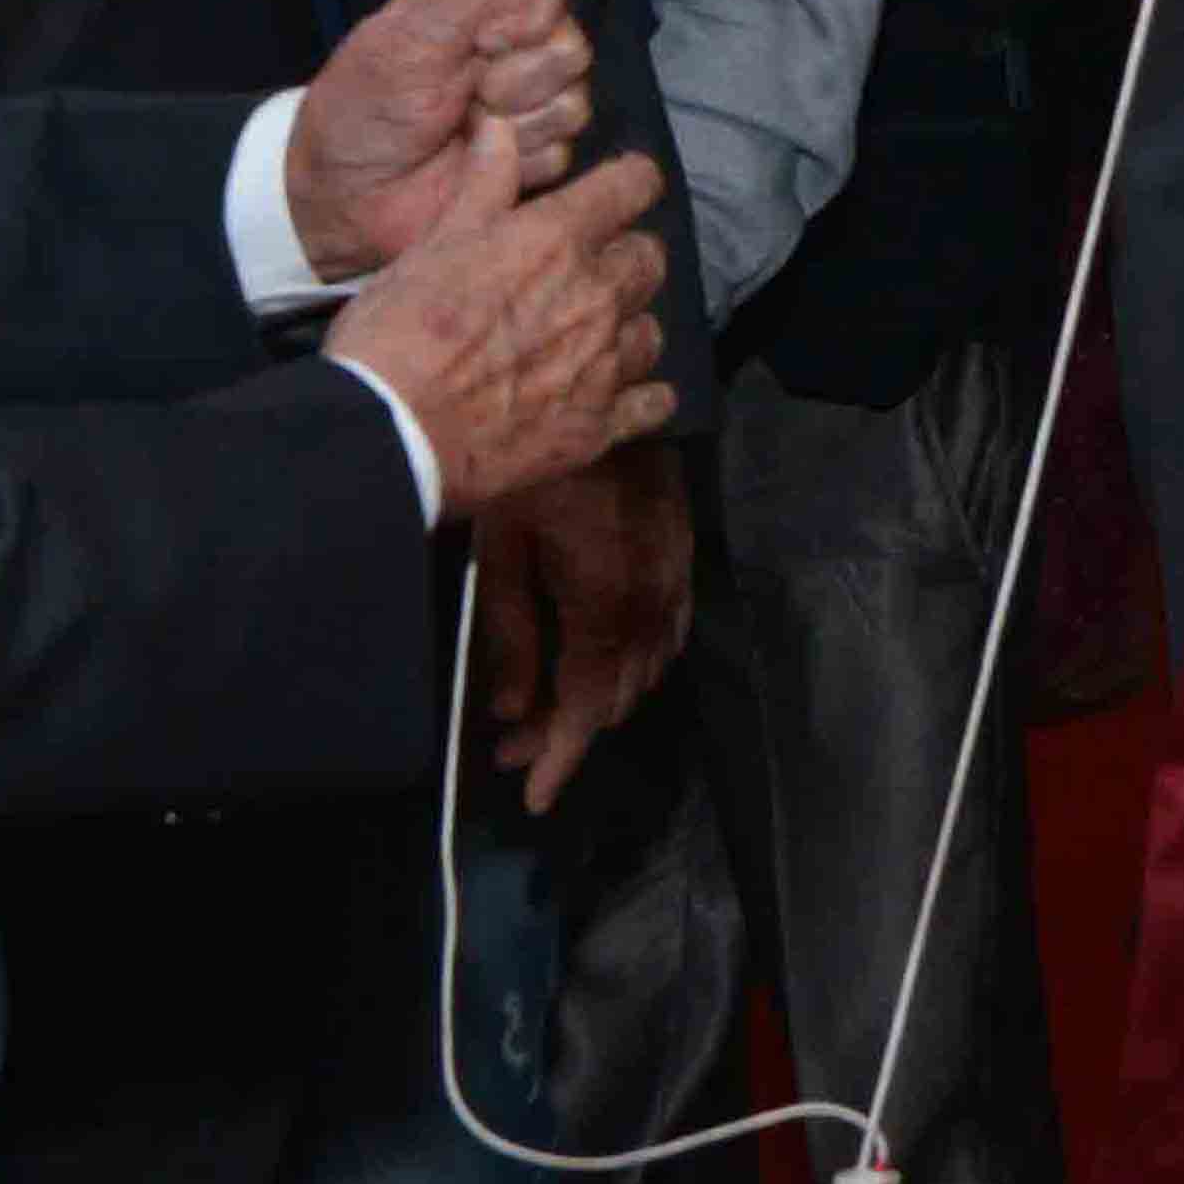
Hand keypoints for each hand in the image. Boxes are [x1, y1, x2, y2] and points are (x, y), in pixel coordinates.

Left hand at [293, 0, 592, 280]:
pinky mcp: (541, 154)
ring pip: (573, 103)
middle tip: (460, 93)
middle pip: (571, 45)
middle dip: (513, 77)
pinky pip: (564, 152)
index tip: (479, 37)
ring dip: (512, 123)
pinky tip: (479, 160)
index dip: (524, 10)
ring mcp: (533, 100)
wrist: (348, 198)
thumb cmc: (365, 106)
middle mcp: (518, 41)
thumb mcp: (404, 38)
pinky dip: (517, 161)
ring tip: (463, 129)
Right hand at [327, 131, 676, 512]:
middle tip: (593, 268)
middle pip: (648, 260)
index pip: (632, 187)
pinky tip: (622, 395)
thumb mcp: (433, 243)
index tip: (624, 185)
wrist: (392, 430)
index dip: (631, 181)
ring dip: (628, 326)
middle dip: (626, 255)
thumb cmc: (400, 328)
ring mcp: (604, 365)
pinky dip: (642, 396)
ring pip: (650, 331)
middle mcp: (596, 296)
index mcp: (557, 240)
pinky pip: (652, 404)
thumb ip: (482, 186)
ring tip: (595, 335)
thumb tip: (501, 127)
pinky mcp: (599, 426)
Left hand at [469, 459, 695, 810]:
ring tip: (543, 709)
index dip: (557, 758)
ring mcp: (675, 580)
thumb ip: (510, 636)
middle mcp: (651, 603)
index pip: (584, 707)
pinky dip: (631, 665)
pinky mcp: (682, 558)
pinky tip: (600, 663)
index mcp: (605, 603)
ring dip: (596, 699)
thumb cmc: (535, 463)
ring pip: (644, 671)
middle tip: (512, 747)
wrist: (604, 387)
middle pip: (614, 697)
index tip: (532, 797)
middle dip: (564, 731)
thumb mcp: (502, 549)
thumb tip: (510, 711)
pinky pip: (666, 635)